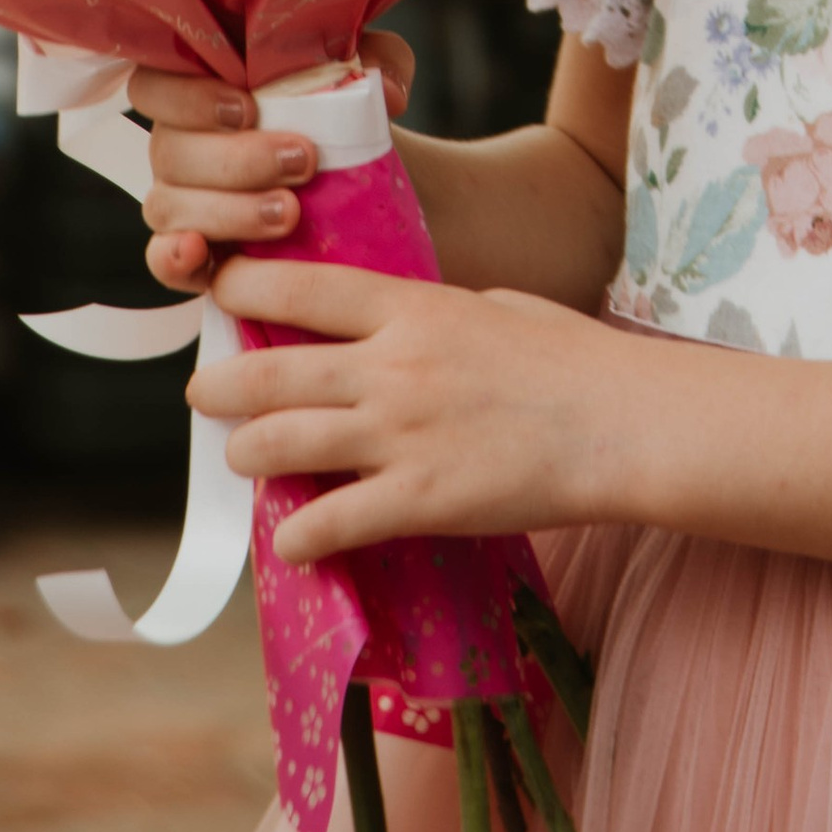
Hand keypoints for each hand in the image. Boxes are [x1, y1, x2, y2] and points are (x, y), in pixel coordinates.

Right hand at [136, 34, 413, 292]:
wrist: (363, 185)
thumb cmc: (345, 119)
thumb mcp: (368, 78)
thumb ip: (378, 64)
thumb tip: (383, 91)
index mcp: (203, 91)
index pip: (156, 84)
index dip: (189, 97)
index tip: (248, 108)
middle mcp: (179, 145)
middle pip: (169, 149)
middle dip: (237, 159)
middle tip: (301, 162)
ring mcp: (179, 202)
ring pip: (169, 204)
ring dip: (229, 210)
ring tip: (290, 214)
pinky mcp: (191, 255)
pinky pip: (161, 260)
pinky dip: (175, 259)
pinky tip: (202, 253)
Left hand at [193, 257, 618, 561]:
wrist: (624, 422)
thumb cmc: (573, 359)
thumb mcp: (499, 305)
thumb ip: (436, 314)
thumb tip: (401, 324)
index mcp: (414, 308)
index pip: (301, 289)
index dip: (243, 288)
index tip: (220, 294)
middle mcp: (392, 367)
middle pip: (268, 374)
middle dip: (219, 387)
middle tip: (207, 395)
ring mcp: (400, 435)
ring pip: (276, 446)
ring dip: (247, 457)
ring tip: (249, 460)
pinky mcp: (418, 500)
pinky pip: (325, 524)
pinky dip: (296, 538)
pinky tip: (295, 542)